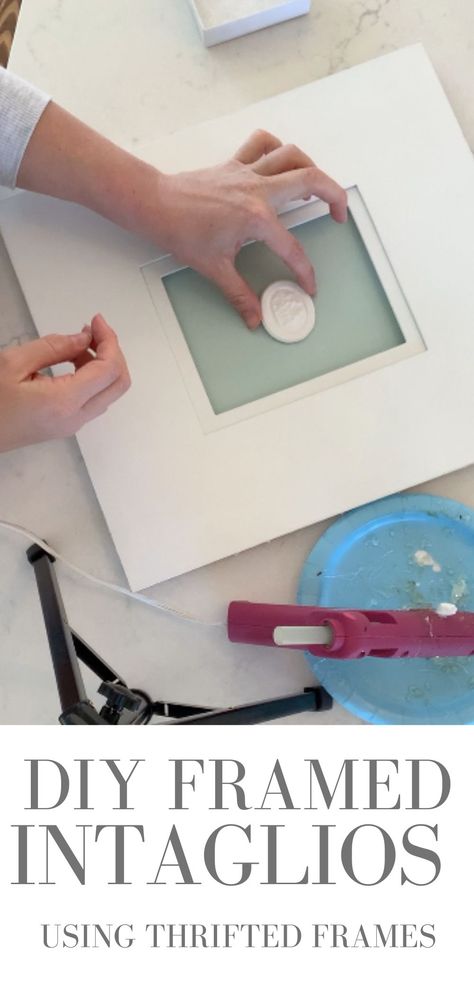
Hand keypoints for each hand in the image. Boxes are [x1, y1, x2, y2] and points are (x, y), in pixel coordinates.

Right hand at [0, 314, 130, 452]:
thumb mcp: (14, 363)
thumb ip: (53, 347)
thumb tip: (84, 338)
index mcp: (65, 402)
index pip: (109, 370)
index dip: (109, 341)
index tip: (95, 320)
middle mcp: (76, 417)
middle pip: (119, 384)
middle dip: (113, 352)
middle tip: (92, 330)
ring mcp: (73, 425)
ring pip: (108, 392)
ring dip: (103, 364)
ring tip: (78, 342)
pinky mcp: (67, 425)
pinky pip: (94, 399)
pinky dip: (93, 377)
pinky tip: (74, 361)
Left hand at [154, 130, 347, 327]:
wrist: (156, 205)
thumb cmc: (180, 231)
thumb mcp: (215, 268)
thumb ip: (240, 294)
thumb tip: (254, 316)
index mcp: (256, 218)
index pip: (292, 248)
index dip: (304, 271)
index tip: (309, 284)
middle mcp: (257, 189)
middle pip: (310, 179)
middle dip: (334, 195)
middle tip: (339, 215)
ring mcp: (247, 172)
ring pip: (291, 154)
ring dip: (311, 167)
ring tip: (317, 188)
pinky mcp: (235, 164)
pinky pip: (263, 144)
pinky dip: (277, 148)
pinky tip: (282, 163)